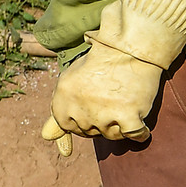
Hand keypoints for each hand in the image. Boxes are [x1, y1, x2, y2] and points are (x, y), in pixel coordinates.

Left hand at [41, 42, 162, 156]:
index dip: (80, 120)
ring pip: (112, 135)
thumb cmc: (100, 65)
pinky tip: (139, 120)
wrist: (128, 48)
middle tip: (111, 102)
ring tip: (125, 104)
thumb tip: (45, 137)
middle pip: (90, 131)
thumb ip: (60, 111)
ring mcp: (104, 112)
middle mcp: (80, 107)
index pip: (66, 125)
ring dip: (120, 126)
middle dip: (101, 122)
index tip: (92, 111)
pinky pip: (134, 135)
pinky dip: (140, 132)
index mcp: (63, 97)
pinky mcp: (128, 114)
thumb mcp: (72, 82)